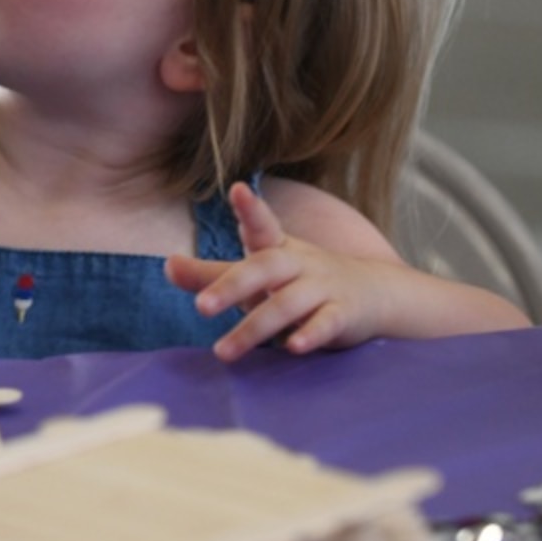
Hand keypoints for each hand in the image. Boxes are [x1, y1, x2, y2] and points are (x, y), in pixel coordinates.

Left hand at [165, 183, 389, 359]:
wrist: (373, 294)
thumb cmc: (299, 283)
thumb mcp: (257, 275)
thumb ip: (212, 274)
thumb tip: (169, 266)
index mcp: (276, 248)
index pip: (262, 226)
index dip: (251, 209)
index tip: (238, 189)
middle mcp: (299, 263)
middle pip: (264, 268)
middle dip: (232, 286)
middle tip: (201, 307)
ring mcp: (323, 287)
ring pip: (288, 304)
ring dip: (254, 328)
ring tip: (223, 351)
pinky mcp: (343, 314)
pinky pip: (327, 323)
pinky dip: (311, 334)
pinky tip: (292, 347)